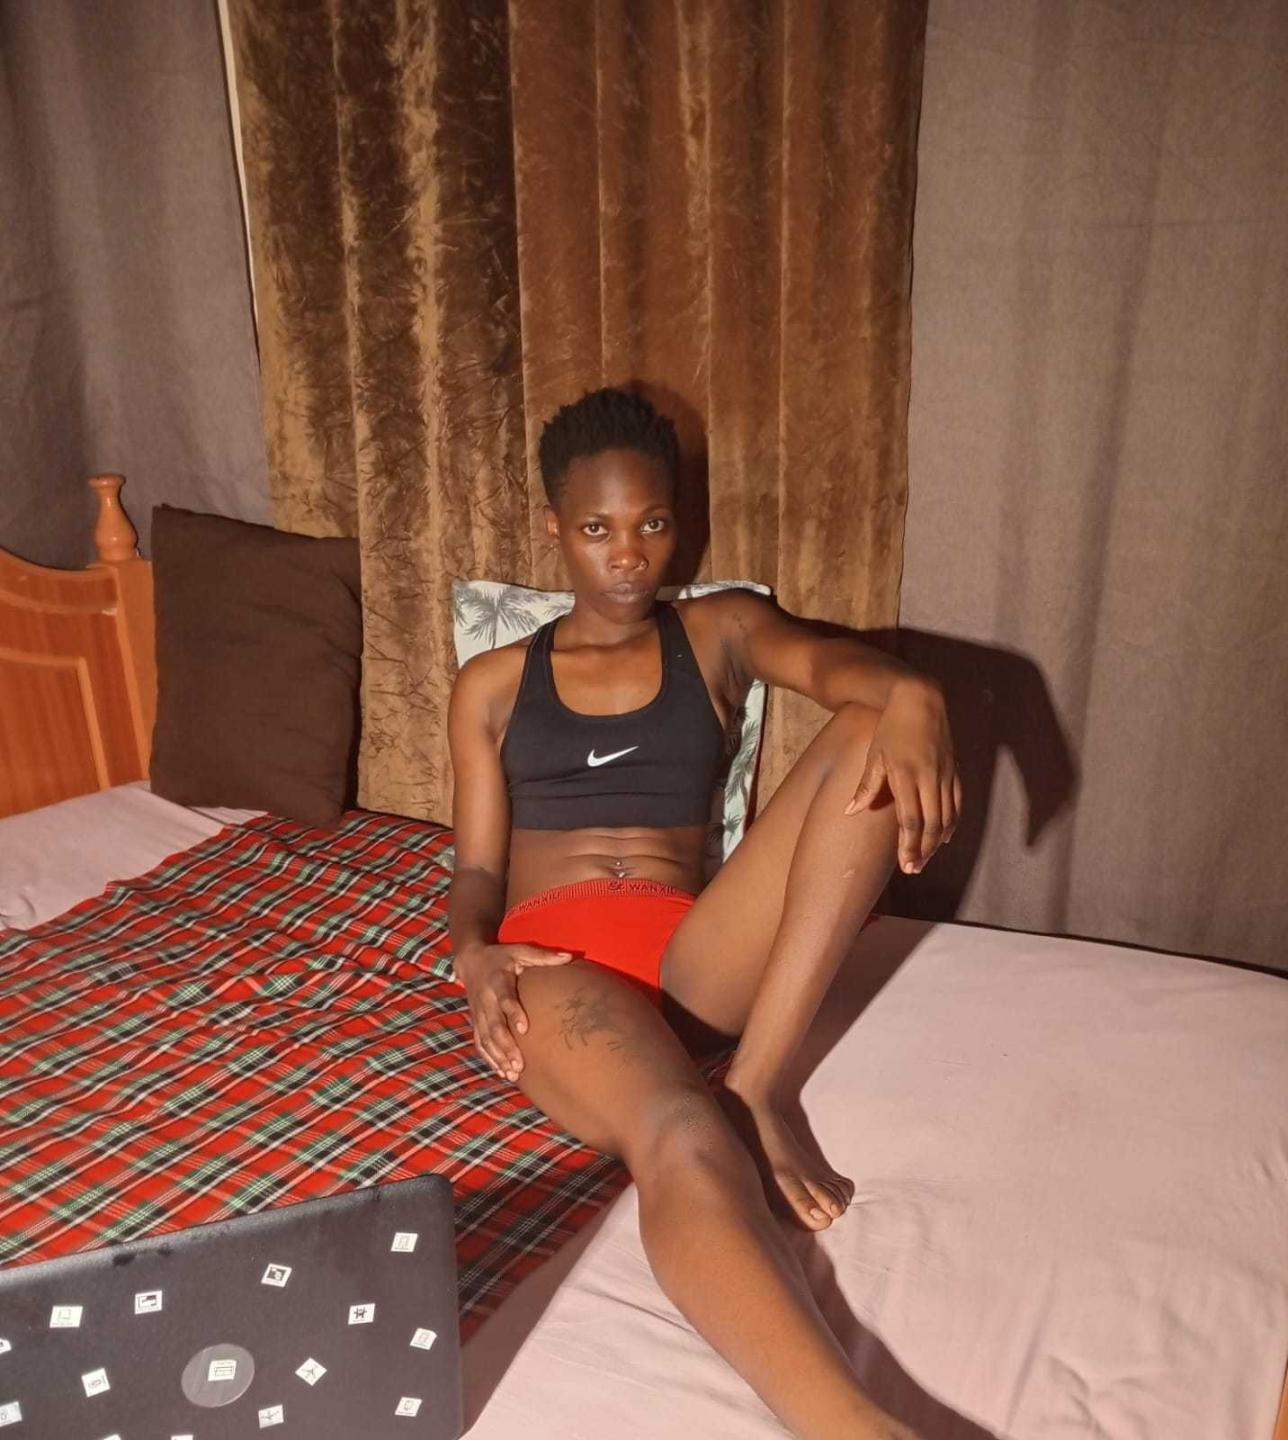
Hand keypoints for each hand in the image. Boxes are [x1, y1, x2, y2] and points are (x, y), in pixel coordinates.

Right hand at [453, 941, 574, 1080]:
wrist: (469, 960)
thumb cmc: (501, 957)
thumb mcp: (519, 951)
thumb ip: (542, 956)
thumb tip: (569, 957)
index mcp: (497, 982)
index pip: (505, 1000)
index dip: (514, 1013)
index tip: (525, 1029)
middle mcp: (485, 1000)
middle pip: (493, 1026)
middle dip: (506, 1046)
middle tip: (519, 1064)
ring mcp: (478, 1013)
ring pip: (485, 1039)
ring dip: (498, 1057)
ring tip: (513, 1074)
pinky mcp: (475, 1022)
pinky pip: (479, 1043)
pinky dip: (489, 1058)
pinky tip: (501, 1072)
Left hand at [845, 677, 960, 873]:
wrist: (920, 699)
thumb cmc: (891, 727)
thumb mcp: (874, 756)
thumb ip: (866, 787)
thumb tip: (849, 812)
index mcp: (907, 775)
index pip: (910, 821)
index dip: (909, 846)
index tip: (905, 865)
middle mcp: (929, 777)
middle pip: (931, 824)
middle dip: (923, 850)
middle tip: (914, 869)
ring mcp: (945, 774)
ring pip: (947, 817)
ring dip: (936, 842)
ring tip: (925, 858)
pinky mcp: (953, 770)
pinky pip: (957, 803)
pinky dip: (952, 823)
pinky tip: (944, 837)